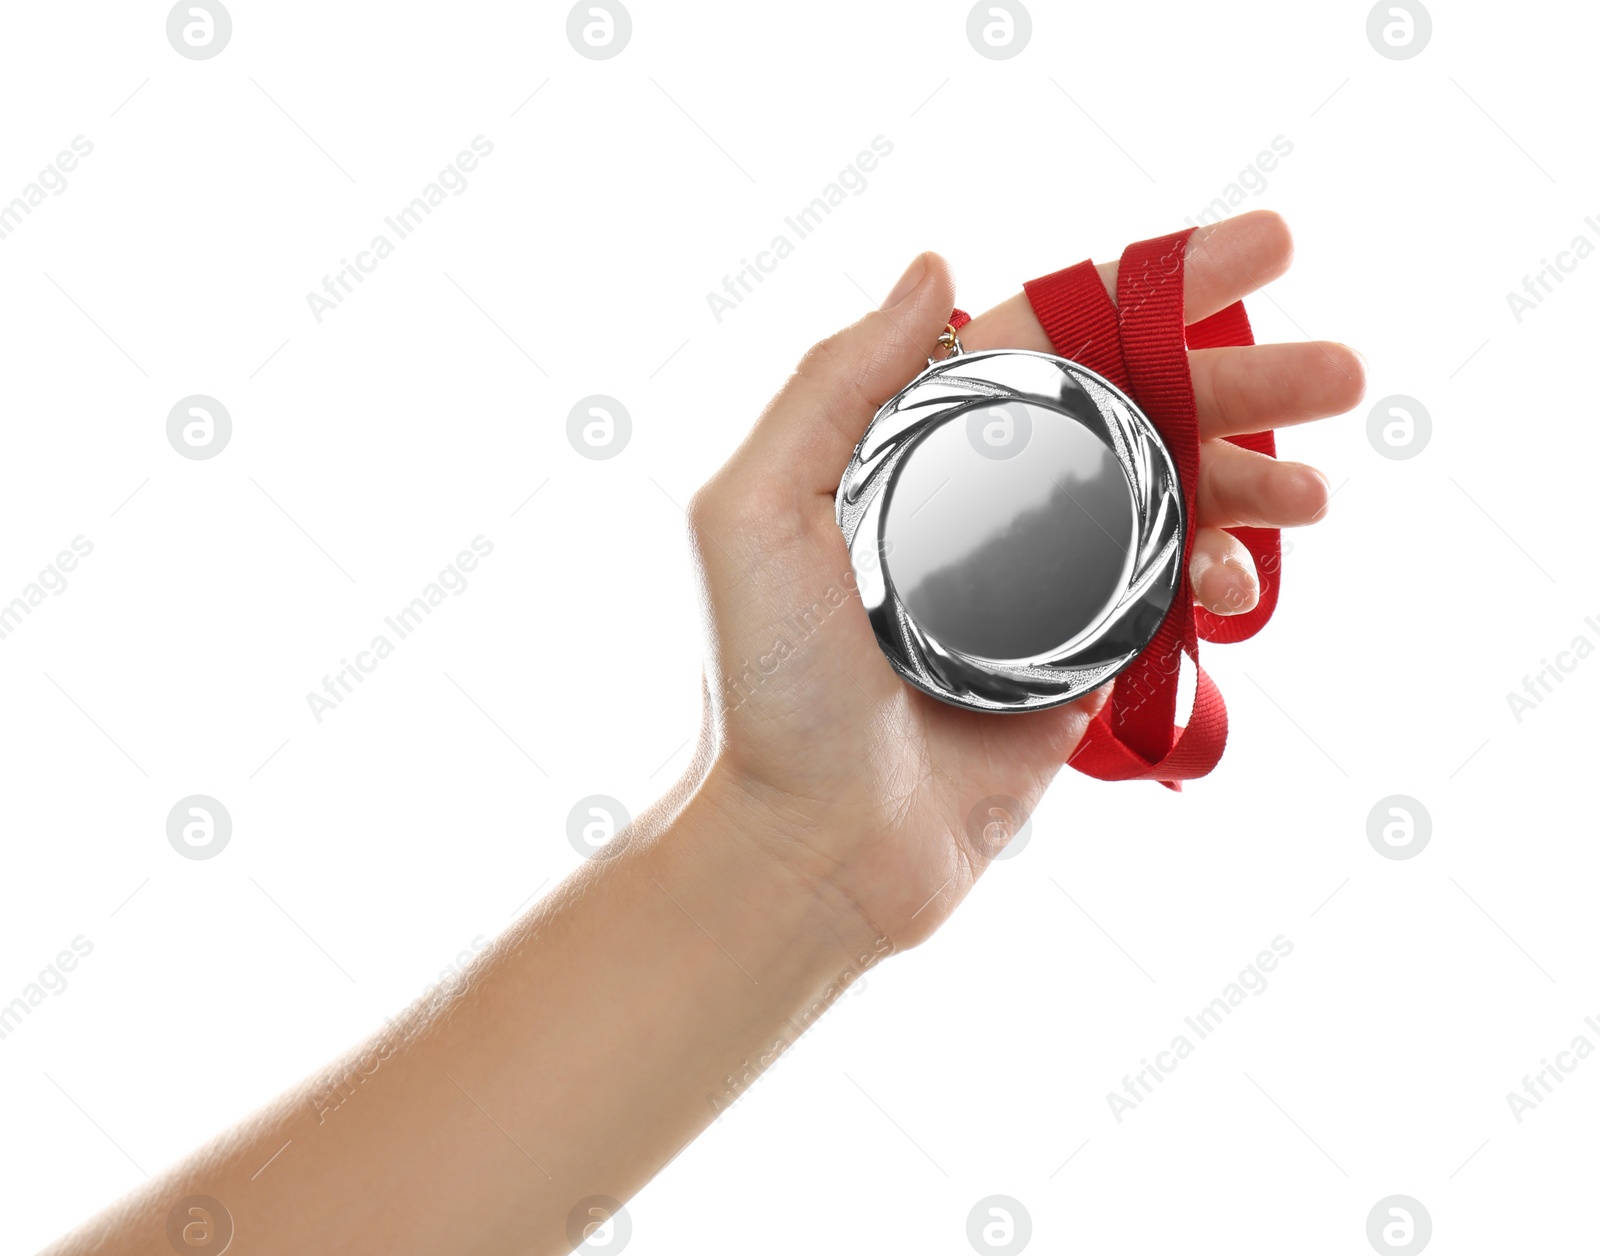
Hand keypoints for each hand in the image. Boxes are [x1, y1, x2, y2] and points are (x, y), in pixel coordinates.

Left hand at [687, 211, 1362, 949]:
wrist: (816, 848)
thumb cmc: (769, 688)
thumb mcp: (757, 516)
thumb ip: (834, 386)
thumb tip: (933, 266)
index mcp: (915, 445)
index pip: (1051, 335)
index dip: (1154, 286)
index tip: (1264, 246)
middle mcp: (983, 498)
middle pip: (1133, 408)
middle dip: (1239, 379)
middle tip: (1336, 372)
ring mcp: (1041, 577)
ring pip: (1169, 496)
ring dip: (1253, 479)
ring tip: (1314, 490)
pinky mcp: (1082, 656)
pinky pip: (1171, 593)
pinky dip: (1219, 574)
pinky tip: (1245, 578)